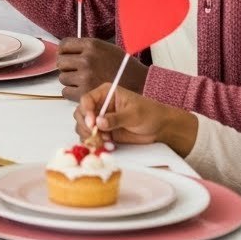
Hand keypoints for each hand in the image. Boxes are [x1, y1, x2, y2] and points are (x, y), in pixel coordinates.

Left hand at [57, 37, 146, 101]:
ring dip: (69, 80)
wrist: (138, 83)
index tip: (67, 55)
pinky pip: (66, 92)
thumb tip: (69, 50)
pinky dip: (71, 92)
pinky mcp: (85, 92)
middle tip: (74, 70)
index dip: (63, 51)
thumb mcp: (106, 48)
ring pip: (62, 77)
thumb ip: (87, 48)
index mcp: (91, 45)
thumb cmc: (123, 66)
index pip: (64, 45)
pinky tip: (80, 90)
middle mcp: (86, 59)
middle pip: (60, 62)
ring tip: (80, 81)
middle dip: (65, 66)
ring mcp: (85, 76)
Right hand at [76, 83, 197, 156]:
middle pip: (80, 114)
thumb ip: (116, 118)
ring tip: (106, 142)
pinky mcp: (104, 132)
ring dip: (91, 136)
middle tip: (97, 135)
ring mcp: (100, 120)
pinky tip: (108, 145)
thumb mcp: (133, 114)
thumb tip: (99, 122)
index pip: (87, 99)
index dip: (86, 111)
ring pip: (83, 127)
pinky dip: (96, 143)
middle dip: (86, 126)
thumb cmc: (149, 114)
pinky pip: (92, 138)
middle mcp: (100, 105)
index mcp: (105, 93)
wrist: (159, 128)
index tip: (92, 123)